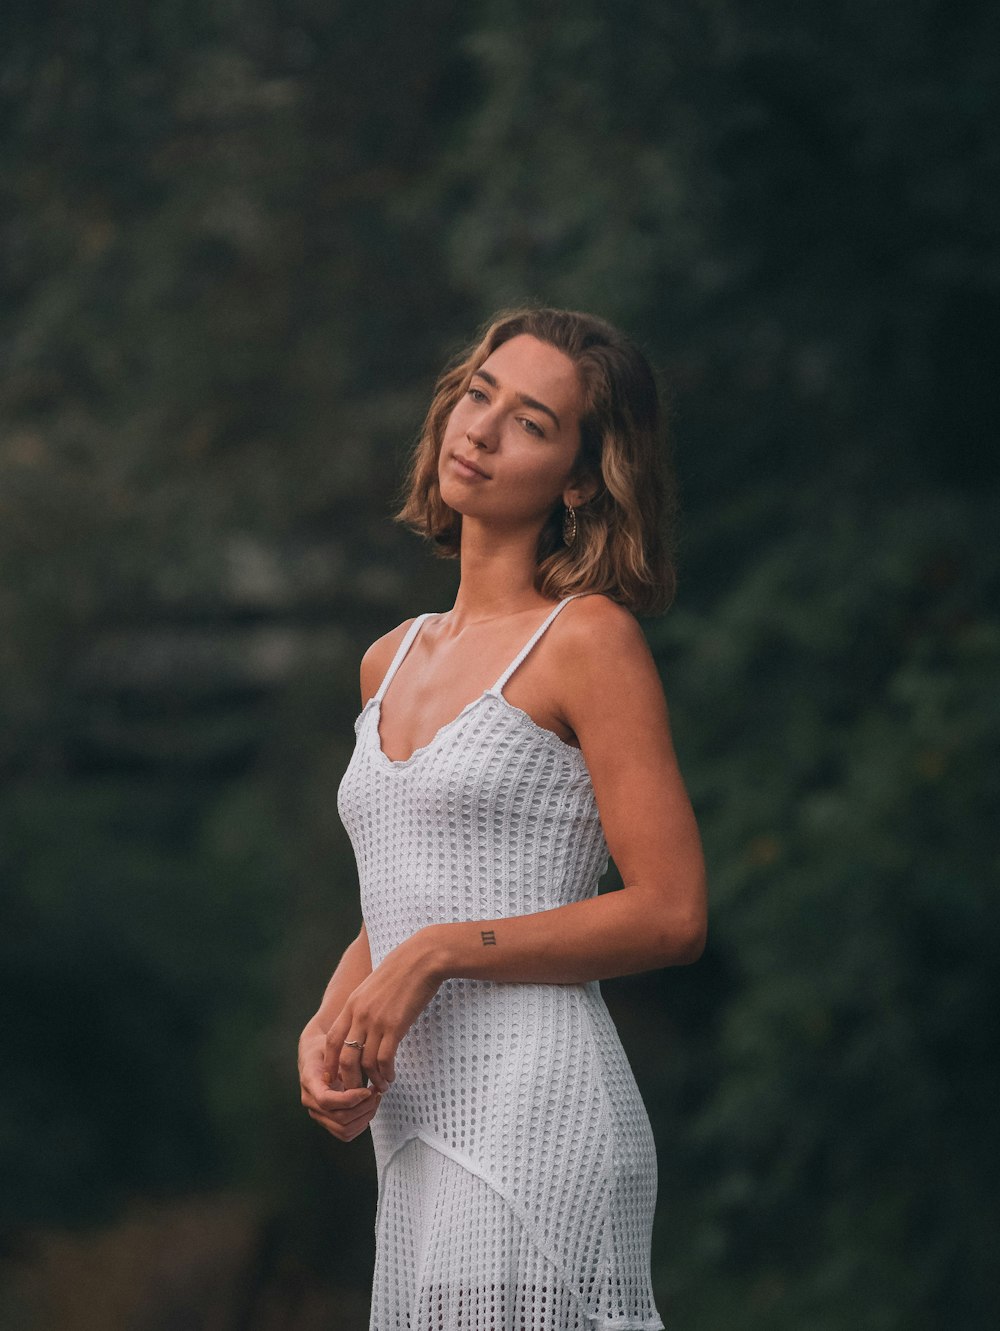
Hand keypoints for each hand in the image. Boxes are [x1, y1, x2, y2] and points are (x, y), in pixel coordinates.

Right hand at [299, 1039, 381, 1141]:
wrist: (314, 1055)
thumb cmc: (325, 1047)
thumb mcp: (331, 1044)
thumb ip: (342, 1056)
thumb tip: (357, 1069)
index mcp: (309, 1082)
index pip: (327, 1100)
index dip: (350, 1099)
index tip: (367, 1090)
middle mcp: (311, 1102)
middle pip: (339, 1118)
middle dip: (363, 1108)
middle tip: (376, 1092)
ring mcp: (318, 1113)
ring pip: (344, 1129)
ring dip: (365, 1117)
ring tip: (375, 1099)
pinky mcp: (327, 1120)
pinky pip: (345, 1133)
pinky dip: (361, 1124)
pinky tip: (369, 1107)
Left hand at [324, 930, 442, 1093]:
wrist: (422, 959)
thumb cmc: (401, 970)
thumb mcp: (373, 986)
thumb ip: (363, 1005)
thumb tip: (361, 1024)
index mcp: (352, 1005)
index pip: (332, 1040)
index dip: (330, 1063)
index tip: (334, 1077)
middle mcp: (359, 1015)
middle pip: (345, 1058)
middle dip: (349, 1080)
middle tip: (357, 1091)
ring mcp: (376, 1021)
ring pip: (365, 1063)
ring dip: (371, 1080)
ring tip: (379, 1088)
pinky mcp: (395, 1026)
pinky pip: (385, 1059)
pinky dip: (386, 1073)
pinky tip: (391, 1077)